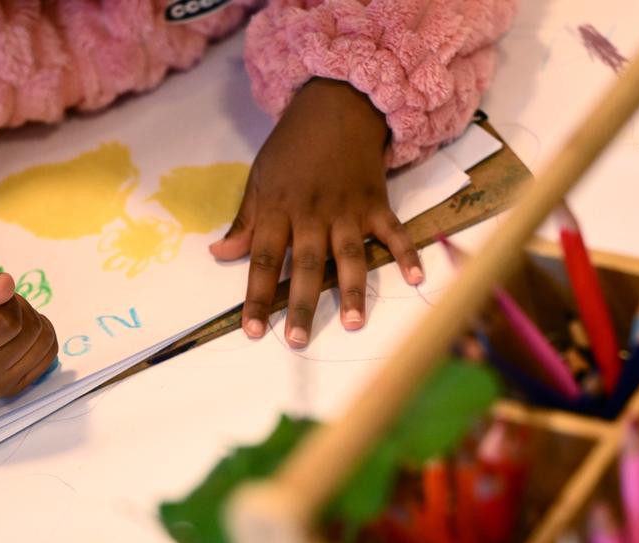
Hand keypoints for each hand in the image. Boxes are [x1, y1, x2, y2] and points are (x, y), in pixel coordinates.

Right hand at [0, 257, 58, 399]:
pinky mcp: (13, 390)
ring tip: (0, 321)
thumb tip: (7, 286)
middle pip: (29, 331)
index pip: (6, 321)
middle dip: (18, 308)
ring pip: (44, 342)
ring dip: (29, 321)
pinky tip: (13, 335)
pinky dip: (38, 336)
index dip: (5, 301)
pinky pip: (49, 355)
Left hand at [210, 78, 423, 347]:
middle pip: (307, 266)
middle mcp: (313, 214)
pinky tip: (417, 278)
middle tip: (298, 341)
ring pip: (349, 256)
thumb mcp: (259, 179)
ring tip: (353, 323)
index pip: (264, 260)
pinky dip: (406, 253)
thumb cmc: (292, 147)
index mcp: (278, 209)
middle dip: (302, 304)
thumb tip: (221, 255)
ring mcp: (348, 210)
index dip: (258, 297)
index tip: (253, 331)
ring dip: (352, 290)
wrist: (335, 105)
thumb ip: (245, 221)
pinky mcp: (376, 203)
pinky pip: (393, 232)